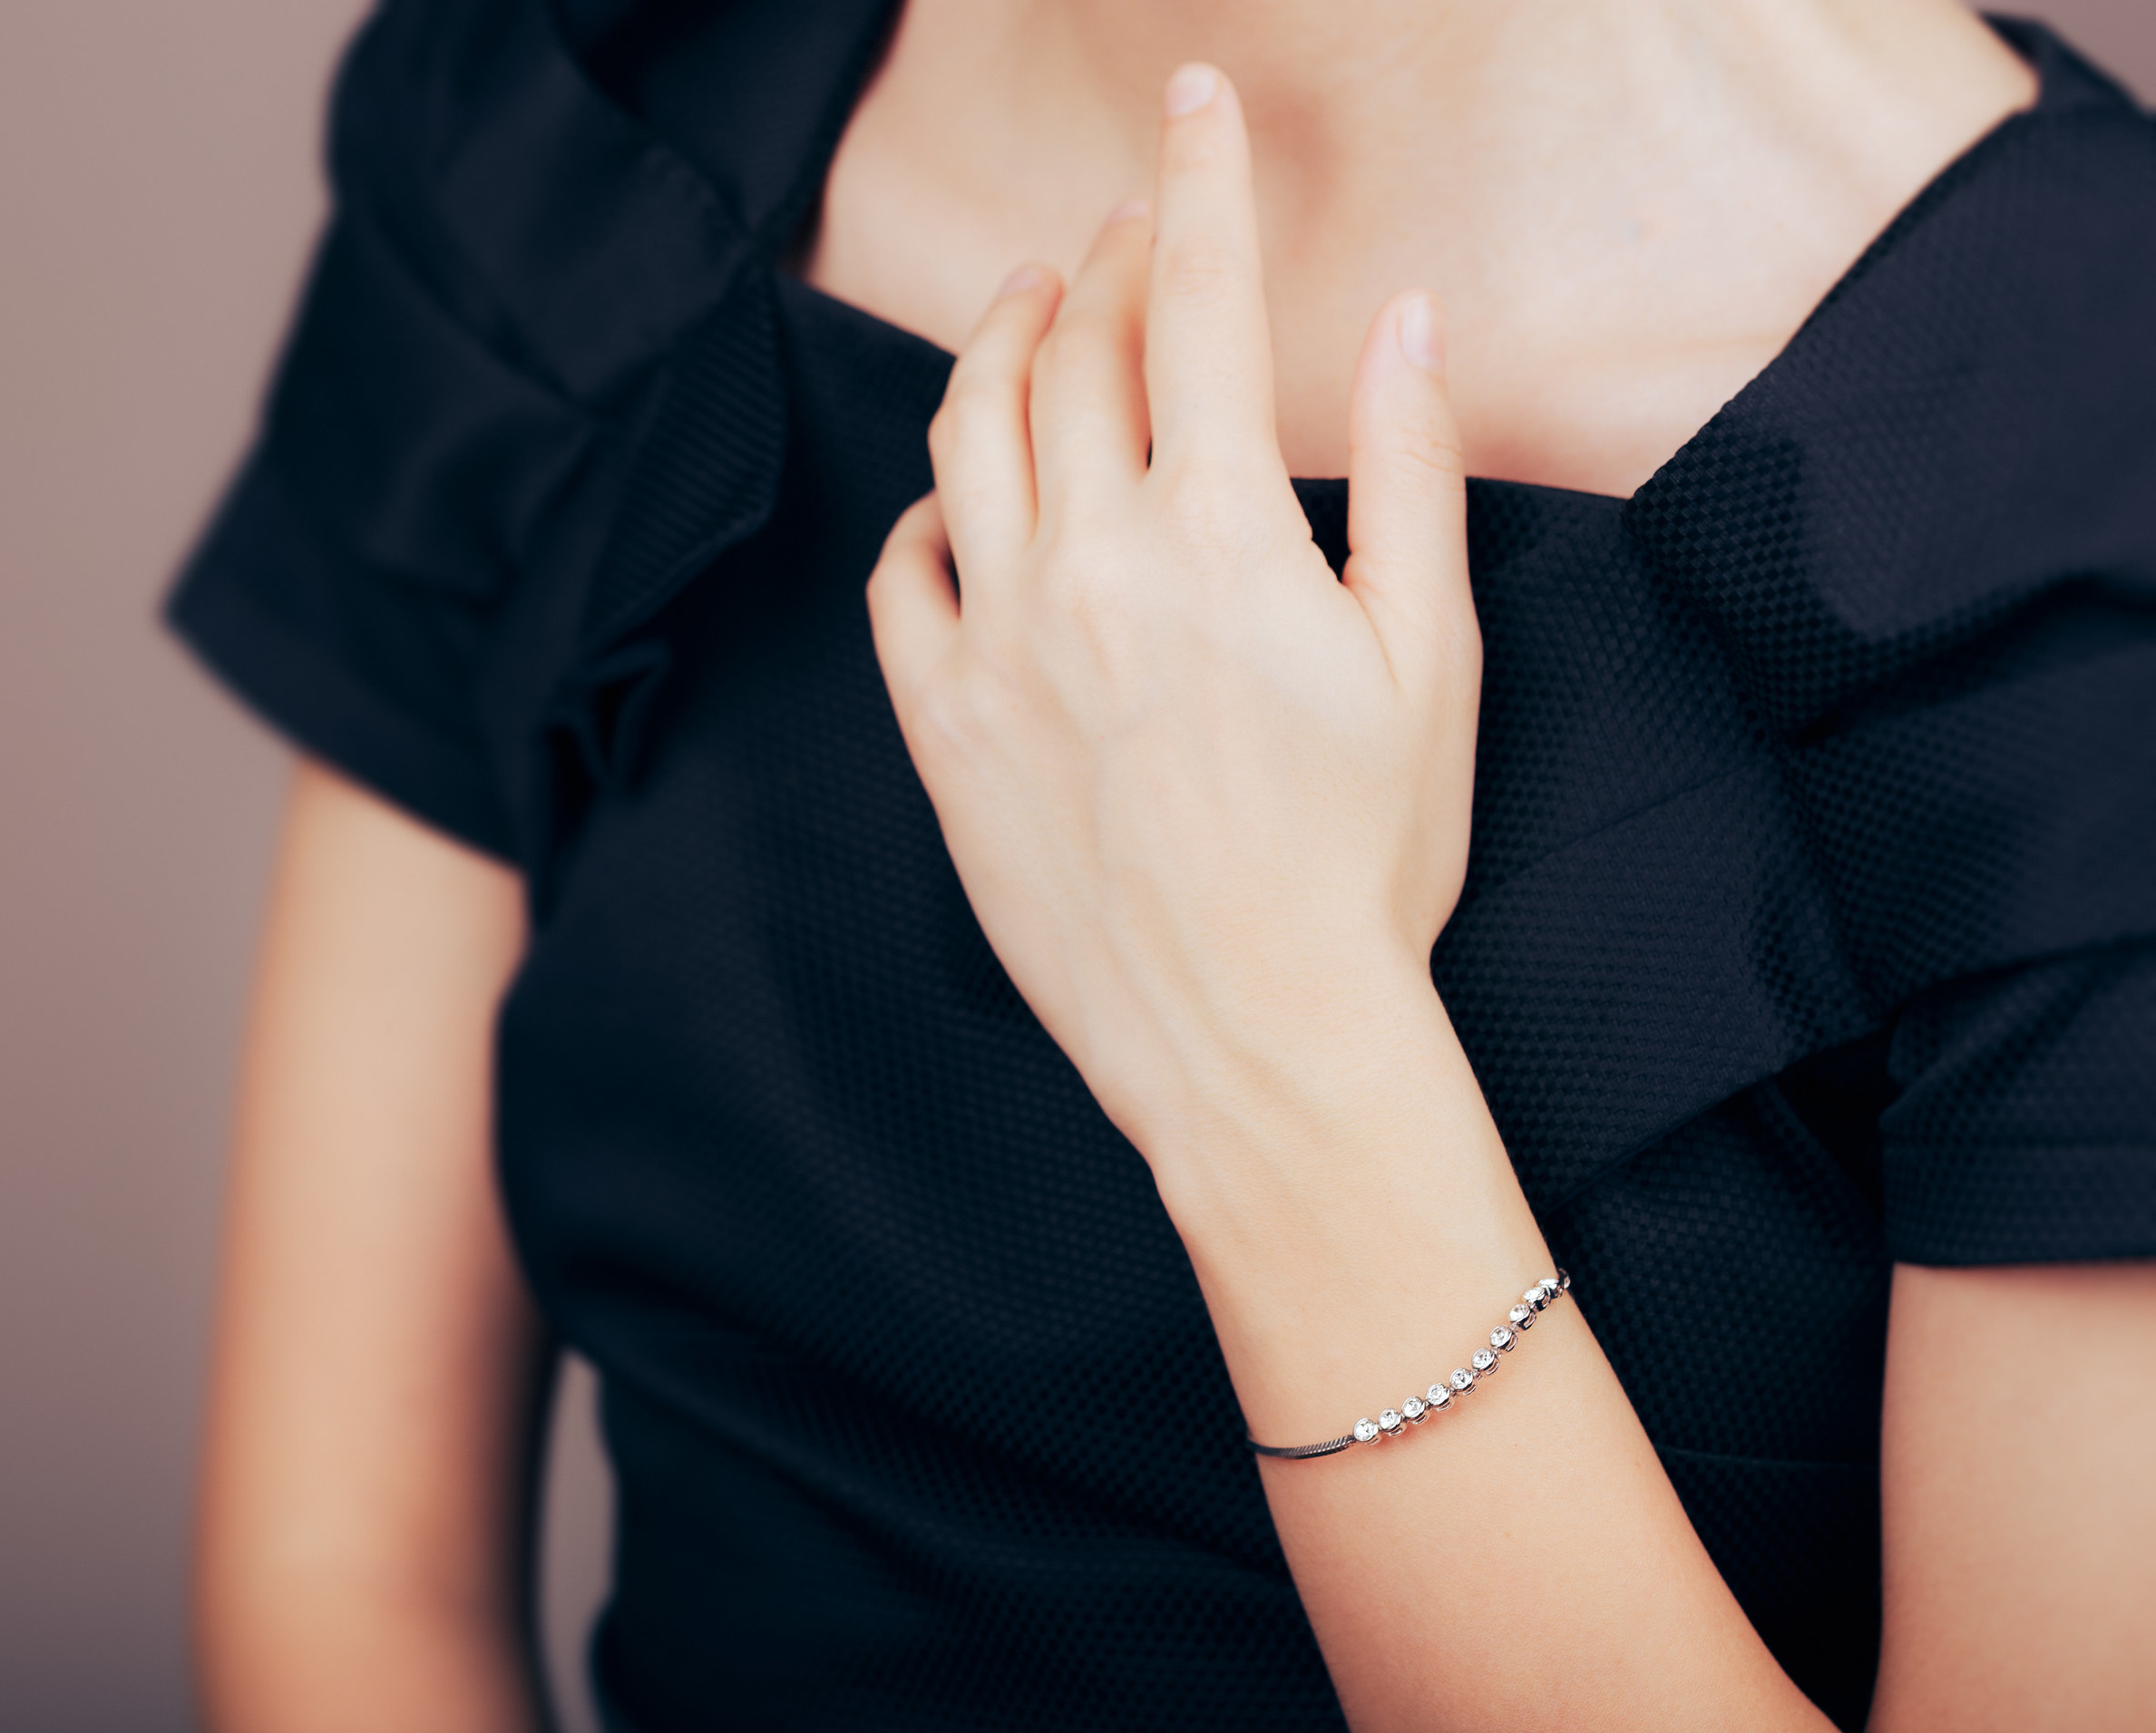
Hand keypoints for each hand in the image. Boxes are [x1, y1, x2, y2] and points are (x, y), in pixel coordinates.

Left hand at [865, 63, 1481, 1165]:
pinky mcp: (943, 729)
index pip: (1195, 302)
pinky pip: (897, 579)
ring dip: (999, 346)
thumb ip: (1407, 470)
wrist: (1254, 1035)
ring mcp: (997, 646)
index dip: (1196, 181)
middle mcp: (1087, 566)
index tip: (1191, 104)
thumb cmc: (1363, 862)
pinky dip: (923, 512)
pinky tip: (954, 498)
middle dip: (1104, 257)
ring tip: (1030, 308)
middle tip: (1129, 225)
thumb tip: (1405, 318)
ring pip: (965, 438)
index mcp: (1217, 534)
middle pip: (1073, 352)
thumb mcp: (1428, 657)